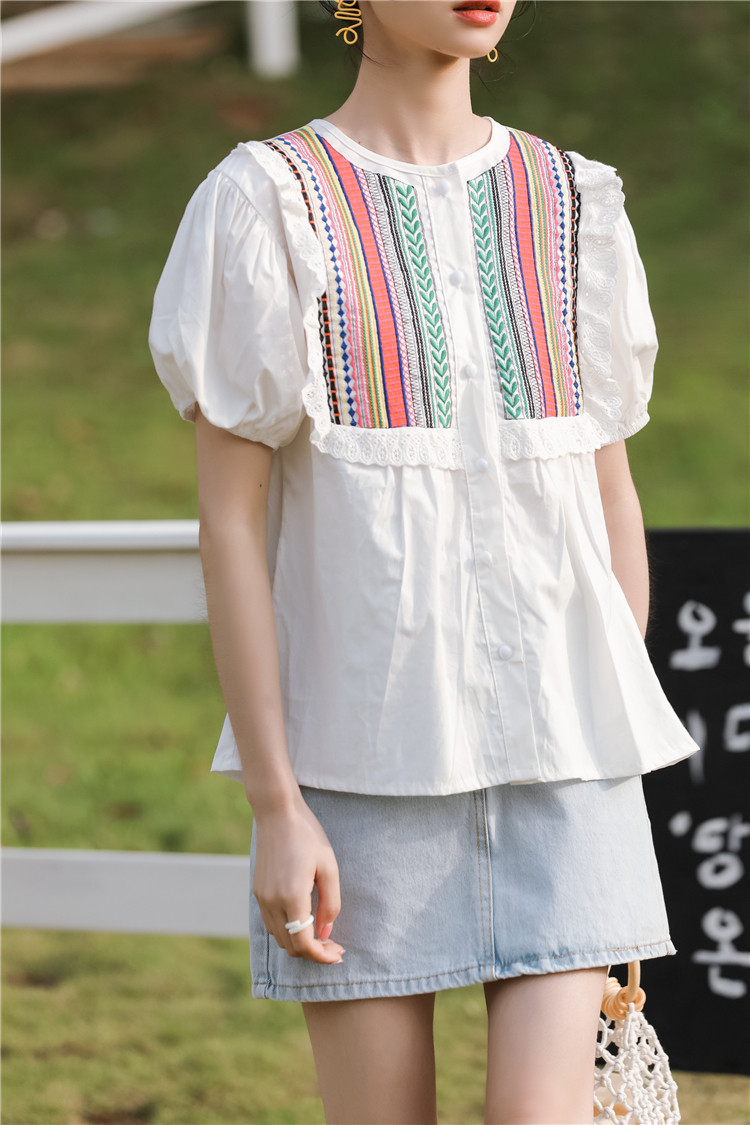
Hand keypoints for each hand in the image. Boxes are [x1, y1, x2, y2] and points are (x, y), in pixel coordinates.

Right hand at [252, 794, 345, 963]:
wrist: (277, 813)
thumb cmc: (308, 836)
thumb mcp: (329, 867)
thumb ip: (330, 903)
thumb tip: (326, 932)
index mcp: (291, 897)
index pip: (304, 944)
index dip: (322, 956)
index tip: (339, 954)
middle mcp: (271, 902)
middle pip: (290, 947)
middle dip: (313, 953)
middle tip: (335, 946)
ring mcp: (261, 898)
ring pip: (279, 938)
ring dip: (300, 944)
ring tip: (322, 936)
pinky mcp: (257, 892)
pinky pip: (272, 923)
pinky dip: (288, 931)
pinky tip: (304, 921)